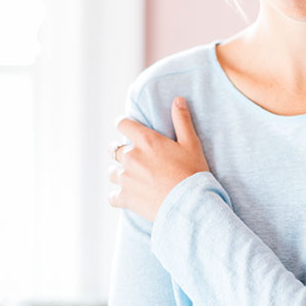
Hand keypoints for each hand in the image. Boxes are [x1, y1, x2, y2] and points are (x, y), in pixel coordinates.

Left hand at [107, 96, 210, 221]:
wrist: (190, 205)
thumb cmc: (193, 172)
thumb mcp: (191, 143)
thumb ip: (182, 120)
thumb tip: (178, 99)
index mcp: (145, 140)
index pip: (122, 124)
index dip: (125, 125)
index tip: (129, 129)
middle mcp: (131, 157)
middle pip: (114, 149)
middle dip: (122, 151)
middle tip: (137, 158)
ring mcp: (125, 178)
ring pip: (112, 172)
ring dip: (120, 173)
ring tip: (133, 178)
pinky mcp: (125, 198)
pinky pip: (113, 196)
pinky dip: (119, 196)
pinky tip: (130, 196)